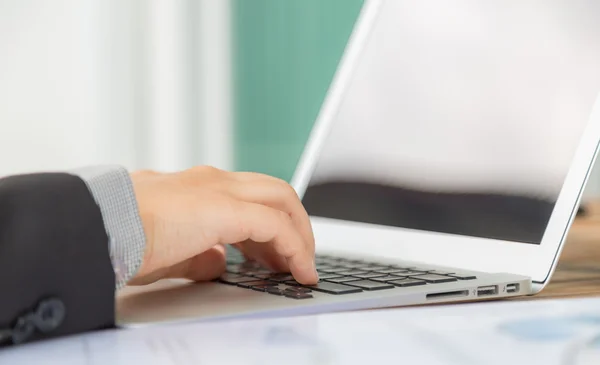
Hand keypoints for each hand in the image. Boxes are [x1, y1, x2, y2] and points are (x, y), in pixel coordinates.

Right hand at [127, 166, 316, 285]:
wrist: (99, 227)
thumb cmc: (121, 236)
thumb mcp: (169, 249)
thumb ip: (198, 255)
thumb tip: (218, 263)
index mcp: (199, 187)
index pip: (250, 197)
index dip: (271, 226)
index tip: (276, 254)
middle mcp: (214, 181)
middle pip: (274, 192)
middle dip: (294, 225)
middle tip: (297, 258)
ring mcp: (221, 189)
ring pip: (282, 200)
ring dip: (298, 234)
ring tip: (303, 266)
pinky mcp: (226, 208)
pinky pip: (276, 224)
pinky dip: (295, 247)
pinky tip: (300, 269)